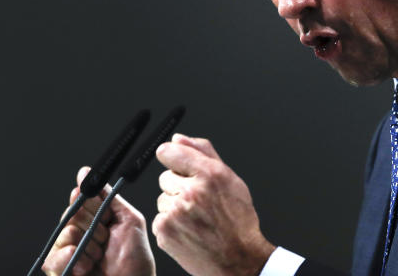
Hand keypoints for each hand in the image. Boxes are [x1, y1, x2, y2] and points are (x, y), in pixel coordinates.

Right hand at [42, 167, 156, 275]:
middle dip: (93, 225)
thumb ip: (109, 197)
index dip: (86, 197)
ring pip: (65, 233)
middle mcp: (80, 233)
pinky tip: (85, 265)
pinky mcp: (60, 271)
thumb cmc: (135, 259)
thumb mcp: (128, 220)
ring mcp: (69, 252)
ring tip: (99, 256)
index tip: (87, 196)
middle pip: (72, 213)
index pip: (82, 199)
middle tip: (105, 239)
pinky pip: (53, 258)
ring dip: (86, 245)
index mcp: (96, 219)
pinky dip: (68, 258)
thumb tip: (85, 172)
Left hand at [153, 134, 275, 275]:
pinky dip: (170, 223)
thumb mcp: (230, 179)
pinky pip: (160, 217)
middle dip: (178, 186)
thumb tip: (178, 139)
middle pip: (165, 177)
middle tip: (197, 200)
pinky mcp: (165, 231)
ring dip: (174, 205)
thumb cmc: (237, 221)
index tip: (171, 158)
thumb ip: (203, 153)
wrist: (237, 259)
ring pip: (162, 198)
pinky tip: (188, 230)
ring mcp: (176, 212)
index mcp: (210, 174)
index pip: (171, 152)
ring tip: (195, 218)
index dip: (170, 155)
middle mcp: (192, 191)